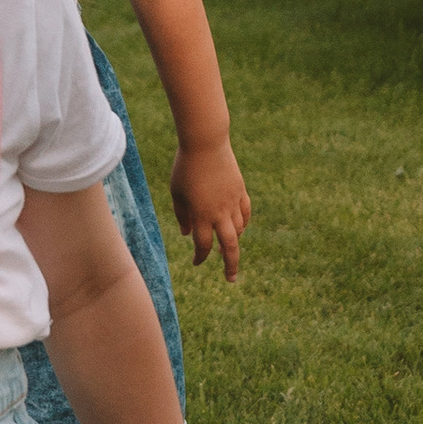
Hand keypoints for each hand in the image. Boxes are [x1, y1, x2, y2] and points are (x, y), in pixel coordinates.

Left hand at [171, 139, 250, 279]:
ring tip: (227, 247)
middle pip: (229, 246)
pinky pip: (245, 213)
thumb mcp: (176, 192)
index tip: (196, 262)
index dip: (200, 257)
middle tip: (230, 279)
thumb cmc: (185, 167)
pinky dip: (243, 223)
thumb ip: (182, 215)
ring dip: (233, 241)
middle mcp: (220, 212)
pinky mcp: (240, 190)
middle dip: (230, 265)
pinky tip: (239, 227)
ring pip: (239, 230)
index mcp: (201, 215)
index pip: (203, 245)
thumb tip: (186, 233)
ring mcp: (233, 201)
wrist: (206, 143)